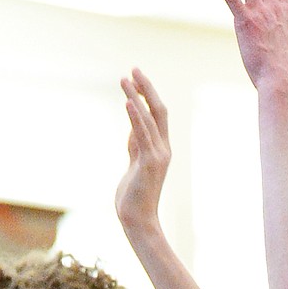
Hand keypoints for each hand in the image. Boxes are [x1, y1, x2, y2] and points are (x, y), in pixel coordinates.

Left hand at [114, 70, 170, 237]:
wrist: (138, 220)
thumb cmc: (134, 197)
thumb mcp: (133, 165)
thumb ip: (135, 146)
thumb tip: (132, 129)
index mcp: (160, 149)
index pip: (156, 115)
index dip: (146, 96)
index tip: (134, 79)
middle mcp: (163, 149)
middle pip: (158, 110)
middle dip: (146, 88)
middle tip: (134, 68)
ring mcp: (157, 155)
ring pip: (149, 119)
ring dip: (136, 97)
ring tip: (124, 79)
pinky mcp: (148, 162)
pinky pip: (143, 135)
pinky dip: (136, 117)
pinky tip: (128, 102)